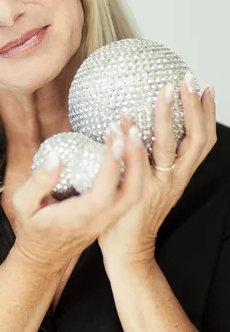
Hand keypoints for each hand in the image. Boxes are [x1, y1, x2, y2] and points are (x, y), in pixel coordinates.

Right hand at [10, 129, 146, 275]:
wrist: (43, 259)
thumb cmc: (31, 229)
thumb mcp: (23, 204)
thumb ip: (38, 181)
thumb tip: (56, 156)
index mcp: (79, 217)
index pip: (103, 192)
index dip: (112, 164)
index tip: (115, 137)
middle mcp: (100, 220)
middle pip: (130, 193)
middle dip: (134, 160)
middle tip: (131, 129)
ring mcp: (108, 220)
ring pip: (135, 193)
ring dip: (138, 163)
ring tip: (131, 133)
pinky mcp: (111, 216)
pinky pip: (131, 193)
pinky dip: (136, 170)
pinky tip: (129, 149)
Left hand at [98, 75, 216, 272]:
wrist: (129, 251)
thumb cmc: (135, 214)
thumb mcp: (153, 183)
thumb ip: (151, 159)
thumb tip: (139, 126)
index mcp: (181, 175)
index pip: (203, 141)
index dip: (207, 114)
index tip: (205, 88)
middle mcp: (175, 178)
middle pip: (194, 139)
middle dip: (193, 107)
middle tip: (185, 80)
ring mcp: (158, 185)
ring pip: (168, 146)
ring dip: (166, 115)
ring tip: (161, 91)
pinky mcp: (138, 191)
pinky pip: (137, 160)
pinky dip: (132, 136)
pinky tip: (124, 118)